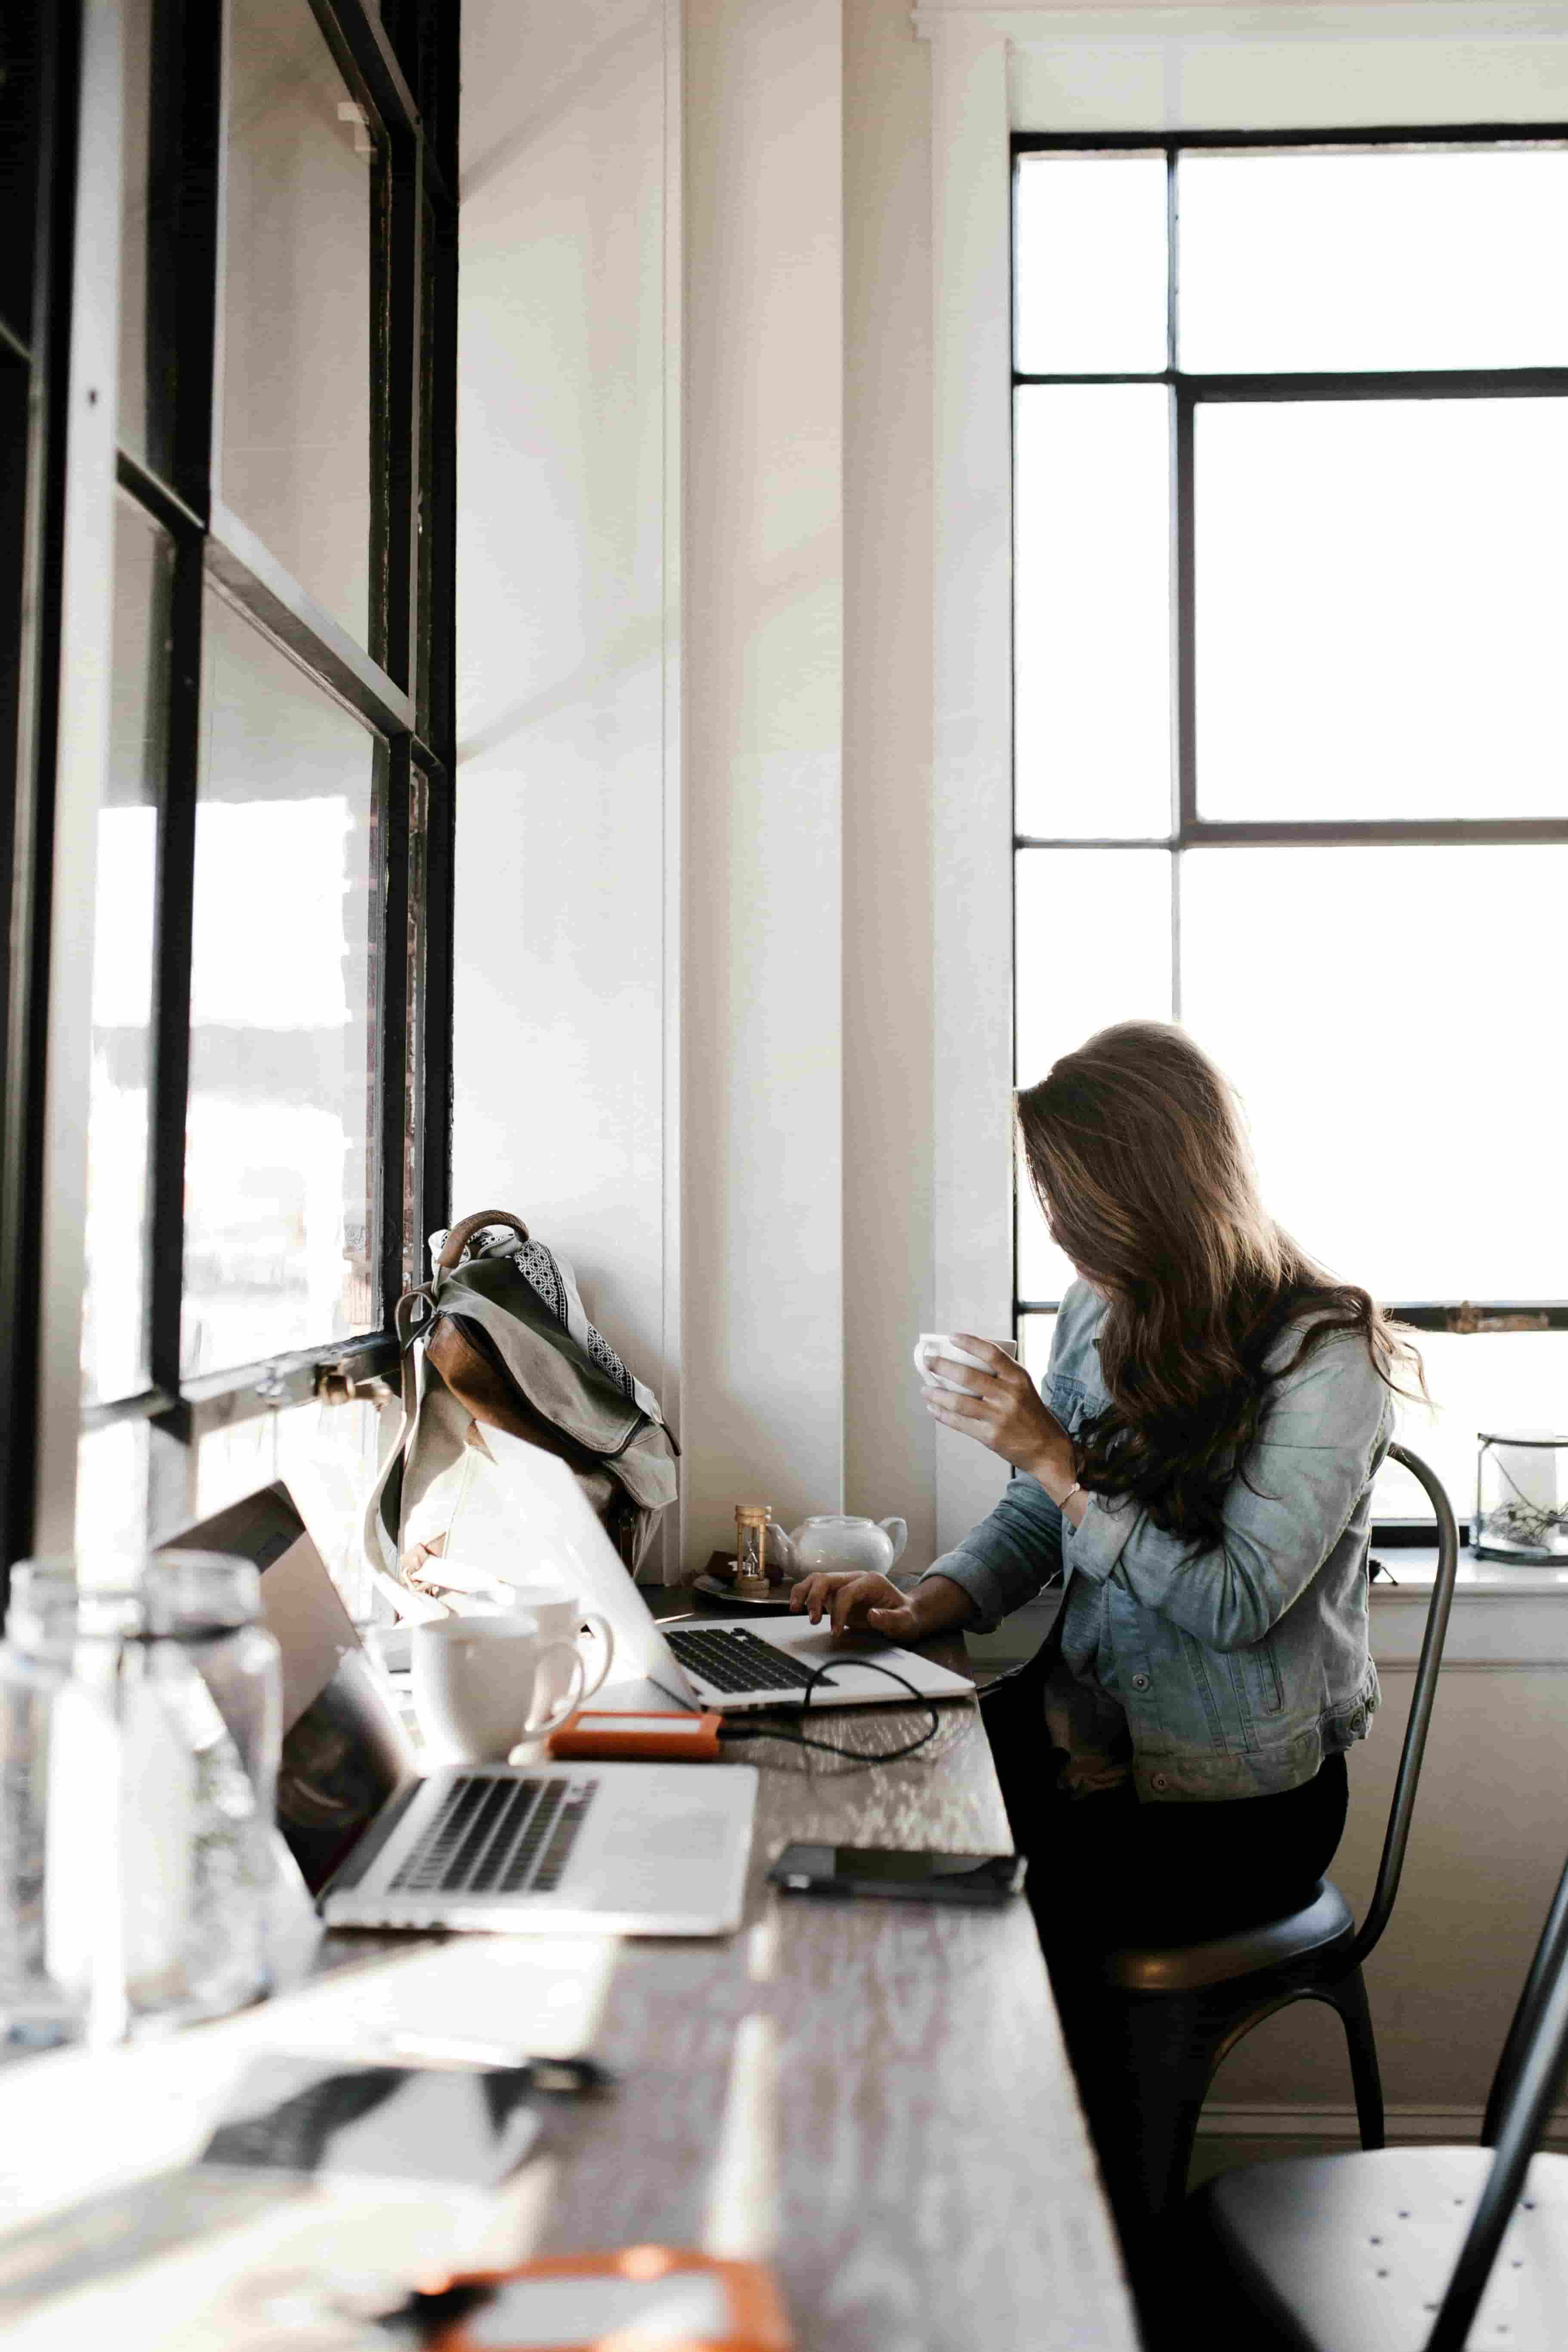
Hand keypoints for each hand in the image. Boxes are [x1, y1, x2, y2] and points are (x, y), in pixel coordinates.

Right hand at [789, 1571, 923, 1638]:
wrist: (906, 1614)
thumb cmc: (906, 1616)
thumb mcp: (906, 1621)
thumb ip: (891, 1619)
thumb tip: (872, 1615)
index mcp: (871, 1581)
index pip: (846, 1591)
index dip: (838, 1611)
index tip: (836, 1632)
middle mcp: (855, 1578)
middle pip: (826, 1579)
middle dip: (814, 1598)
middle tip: (812, 1620)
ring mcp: (844, 1584)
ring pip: (817, 1580)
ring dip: (804, 1593)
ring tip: (794, 1609)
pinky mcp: (837, 1594)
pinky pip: (816, 1590)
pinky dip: (805, 1596)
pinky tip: (798, 1607)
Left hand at [922, 1336, 1076, 1494]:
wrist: (1047, 1448)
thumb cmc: (1031, 1413)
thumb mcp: (1023, 1388)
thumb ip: (1001, 1375)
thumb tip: (965, 1360)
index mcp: (1018, 1378)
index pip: (992, 1353)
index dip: (969, 1343)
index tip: (951, 1337)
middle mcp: (1009, 1395)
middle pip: (968, 1376)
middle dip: (942, 1367)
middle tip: (928, 1361)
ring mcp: (999, 1417)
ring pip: (958, 1401)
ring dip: (937, 1394)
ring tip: (925, 1388)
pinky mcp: (990, 1436)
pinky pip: (959, 1422)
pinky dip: (942, 1414)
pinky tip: (933, 1407)